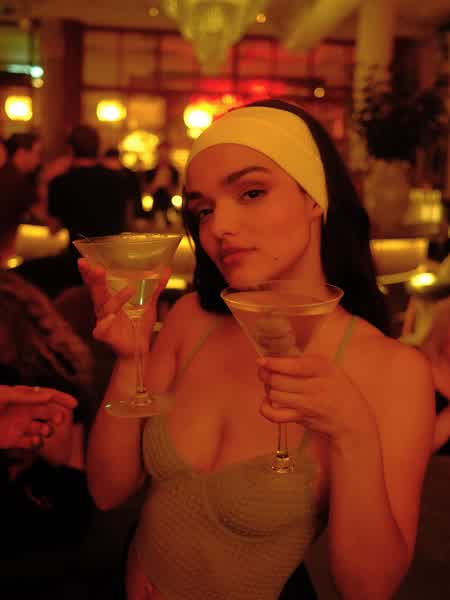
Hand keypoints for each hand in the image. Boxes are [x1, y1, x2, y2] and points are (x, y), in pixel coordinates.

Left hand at [0, 385, 76, 449]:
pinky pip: (29, 442)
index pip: (46, 395)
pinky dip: (36, 443)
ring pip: (41, 428)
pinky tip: (36, 440)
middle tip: (60, 420)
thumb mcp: (4, 396)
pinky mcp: (12, 440)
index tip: (74, 404)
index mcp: (22, 397)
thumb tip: (48, 395)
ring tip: (47, 431)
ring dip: (48, 430)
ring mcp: (18, 425)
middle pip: (47, 412)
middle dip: (56, 415)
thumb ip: (25, 396)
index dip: (61, 398)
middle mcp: (23, 411)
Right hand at [78, 258, 170, 357]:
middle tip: (95, 267)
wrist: (139, 350)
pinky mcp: (106, 336)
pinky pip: (101, 330)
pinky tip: (111, 317)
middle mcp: (104, 310)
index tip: (86, 259)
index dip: (90, 272)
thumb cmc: (138, 326)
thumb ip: (155, 287)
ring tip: (130, 290)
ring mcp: (103, 323)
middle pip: (96, 292)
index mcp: (110, 300)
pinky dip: (105, 324)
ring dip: (116, 299)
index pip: (98, 283)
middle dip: (93, 279)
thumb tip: (165, 269)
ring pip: (104, 309)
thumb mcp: (149, 304)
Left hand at [257, 354, 372, 442]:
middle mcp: (314, 386)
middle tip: (264, 372)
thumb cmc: (337, 388)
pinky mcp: (300, 419)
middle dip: (266, 375)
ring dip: (267, 389)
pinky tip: (267, 402)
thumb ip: (304, 362)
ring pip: (275, 395)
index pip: (294, 366)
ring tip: (271, 385)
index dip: (273, 363)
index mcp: (322, 369)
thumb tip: (275, 362)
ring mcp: (306, 405)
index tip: (261, 361)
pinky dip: (265, 408)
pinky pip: (275, 415)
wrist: (351, 418)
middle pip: (279, 380)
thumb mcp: (328, 368)